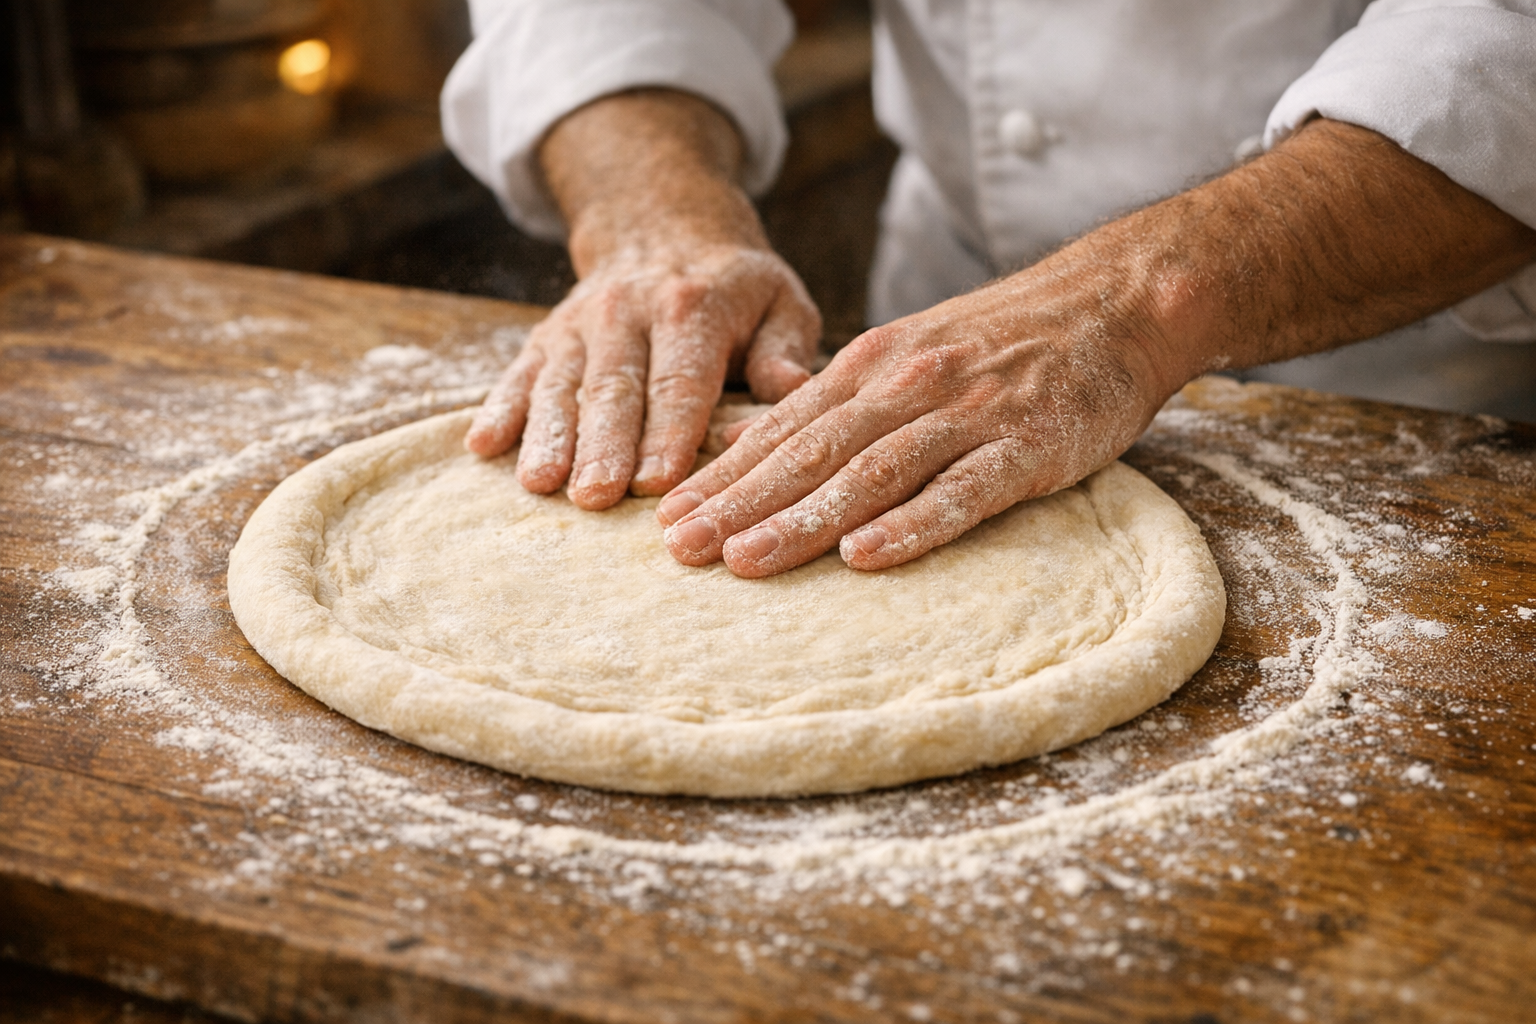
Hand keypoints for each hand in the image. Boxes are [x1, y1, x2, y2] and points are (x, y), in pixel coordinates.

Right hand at [462, 88, 820, 508]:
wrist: (663, 227)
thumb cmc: (735, 290)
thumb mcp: (780, 301)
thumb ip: (786, 349)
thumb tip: (792, 389)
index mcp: (693, 308)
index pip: (680, 379)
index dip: (668, 431)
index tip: (660, 480)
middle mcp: (628, 312)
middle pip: (614, 388)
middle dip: (603, 446)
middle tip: (596, 497)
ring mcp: (580, 325)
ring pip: (562, 385)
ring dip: (549, 436)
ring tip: (540, 483)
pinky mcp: (546, 338)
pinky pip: (519, 374)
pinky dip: (499, 410)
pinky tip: (482, 447)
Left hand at [654, 266, 1185, 576]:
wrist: (1114, 303)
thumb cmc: (1003, 341)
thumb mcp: (910, 353)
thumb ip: (842, 403)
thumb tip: (759, 451)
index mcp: (871, 365)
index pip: (781, 429)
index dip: (723, 475)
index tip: (667, 520)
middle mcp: (907, 385)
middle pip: (809, 453)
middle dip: (738, 503)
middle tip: (679, 551)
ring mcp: (966, 415)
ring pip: (871, 473)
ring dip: (804, 520)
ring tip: (745, 562)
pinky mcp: (1026, 446)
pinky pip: (962, 491)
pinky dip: (912, 524)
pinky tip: (867, 557)